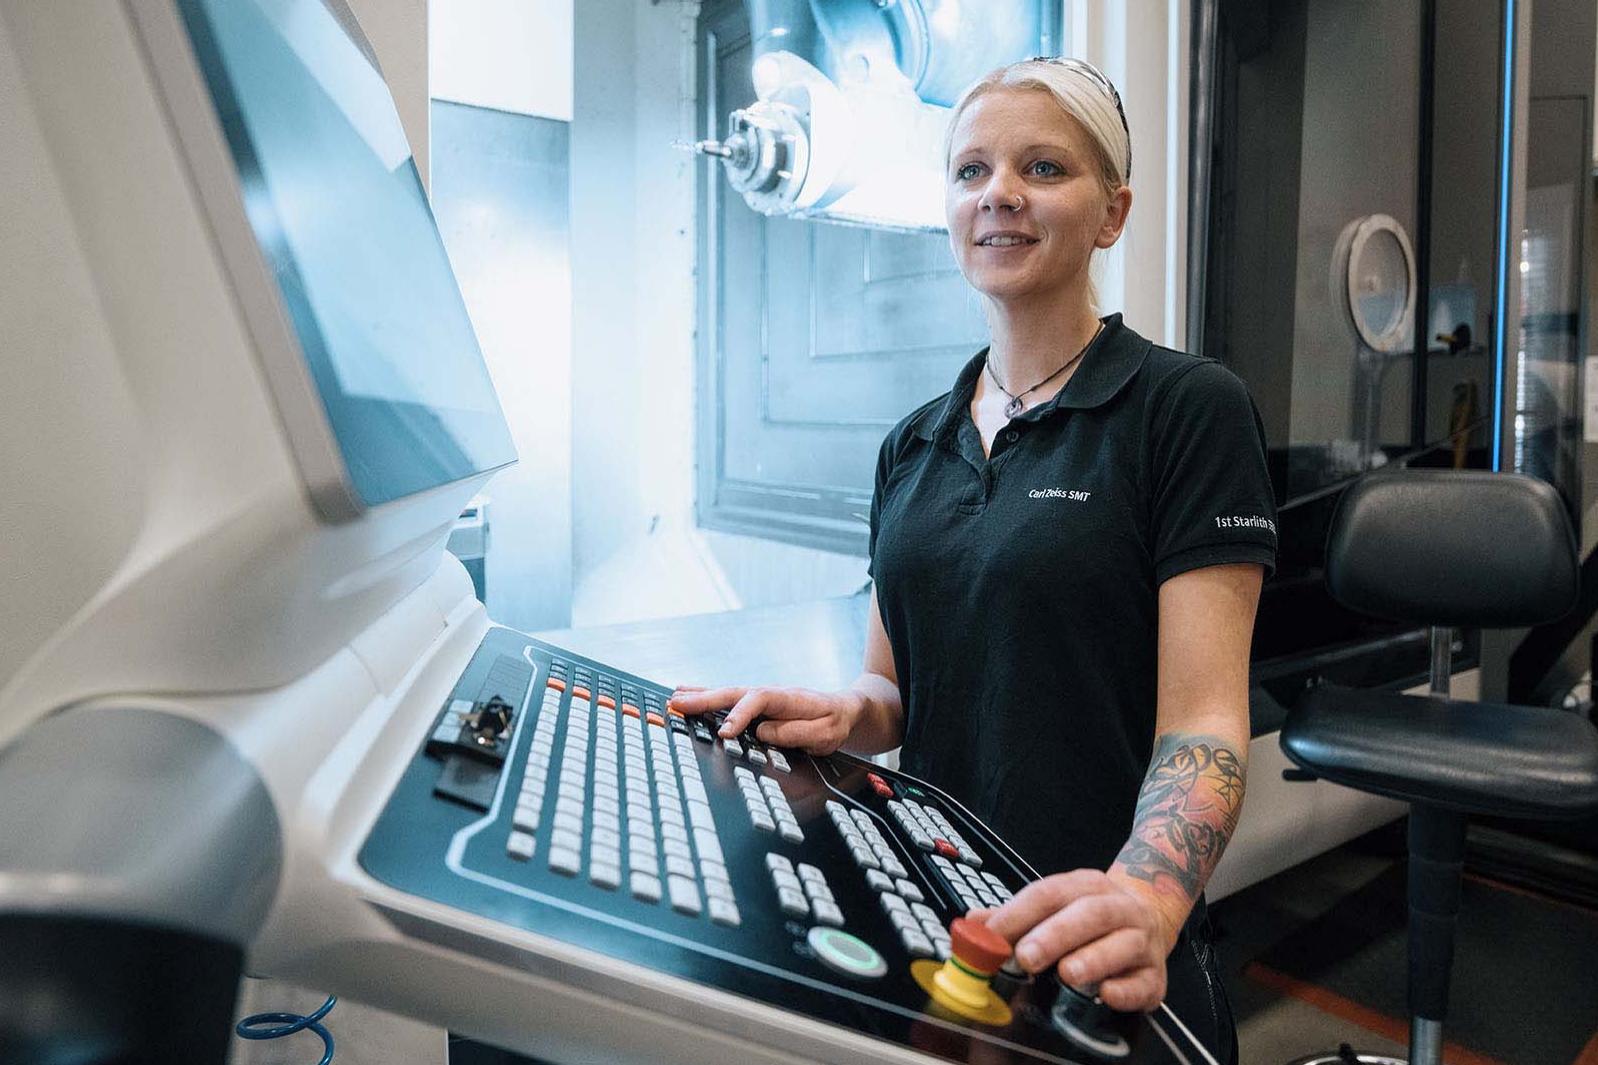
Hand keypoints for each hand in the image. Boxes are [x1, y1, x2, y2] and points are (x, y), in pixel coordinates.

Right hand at [665, 684, 863, 754]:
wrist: (846, 710)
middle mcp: (771, 694)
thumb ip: (797, 733)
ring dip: (701, 695)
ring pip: (727, 694)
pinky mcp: (757, 705)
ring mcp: (762, 698)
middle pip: (734, 692)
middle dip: (706, 699)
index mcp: (789, 698)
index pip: (759, 701)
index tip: (725, 733)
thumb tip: (763, 733)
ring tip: (674, 697)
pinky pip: (729, 700)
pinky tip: (688, 695)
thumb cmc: (836, 722)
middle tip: (678, 704)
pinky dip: (707, 696)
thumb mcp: (826, 733)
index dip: (740, 715)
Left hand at [976, 869, 1178, 1012]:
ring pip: (1122, 944)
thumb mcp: (1057, 905)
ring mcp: (1141, 940)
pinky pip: (1145, 983)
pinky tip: (1107, 994)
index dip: (1019, 914)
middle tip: (1026, 956)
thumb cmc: (1093, 917)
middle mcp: (1119, 908)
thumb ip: (1015, 916)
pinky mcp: (1156, 975)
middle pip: (1089, 914)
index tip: (993, 935)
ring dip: (1093, 959)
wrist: (1153, 916)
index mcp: (1087, 886)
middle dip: (1055, 935)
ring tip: (1067, 973)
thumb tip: (973, 923)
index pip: (1050, 893)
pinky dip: (1126, 990)